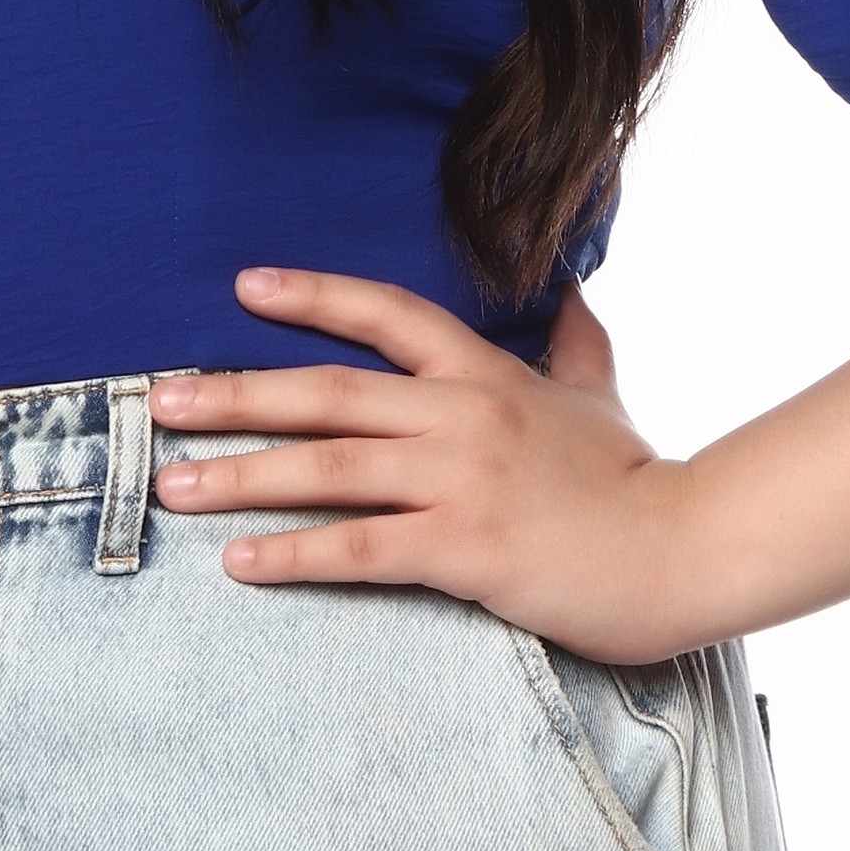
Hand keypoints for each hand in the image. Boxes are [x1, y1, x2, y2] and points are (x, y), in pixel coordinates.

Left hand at [150, 265, 712, 666]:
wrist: (687, 549)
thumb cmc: (637, 479)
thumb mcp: (602, 394)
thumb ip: (577, 342)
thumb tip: (575, 289)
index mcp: (486, 373)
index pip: (387, 315)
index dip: (313, 296)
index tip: (244, 287)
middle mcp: (462, 414)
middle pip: (327, 392)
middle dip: (235, 394)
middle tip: (162, 403)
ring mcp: (460, 479)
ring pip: (328, 466)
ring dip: (241, 476)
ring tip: (174, 485)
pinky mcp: (464, 548)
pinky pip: (360, 548)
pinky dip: (294, 554)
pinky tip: (239, 563)